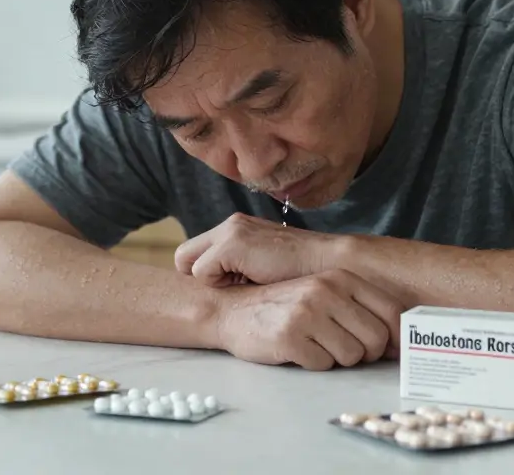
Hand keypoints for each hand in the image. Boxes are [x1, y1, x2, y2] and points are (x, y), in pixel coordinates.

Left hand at [175, 212, 337, 286]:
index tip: (228, 288)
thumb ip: (242, 268)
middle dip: (198, 277)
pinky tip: (248, 283)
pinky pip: (201, 273)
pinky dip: (219, 283)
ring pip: (189, 265)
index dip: (206, 274)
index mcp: (238, 227)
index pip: (196, 252)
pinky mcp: (231, 245)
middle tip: (228, 290)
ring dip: (213, 281)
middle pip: (184, 257)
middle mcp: (231, 224)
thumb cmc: (302, 274)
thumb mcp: (266, 266)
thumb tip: (224, 286)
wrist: (330, 265)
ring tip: (244, 285)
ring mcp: (230, 232)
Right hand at [212, 269, 403, 369]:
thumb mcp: (324, 292)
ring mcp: (308, 312)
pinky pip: (323, 365)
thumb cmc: (285, 306)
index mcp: (341, 278)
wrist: (233, 310)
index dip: (395, 336)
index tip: (388, 350)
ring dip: (337, 359)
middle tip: (343, 349)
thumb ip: (359, 308)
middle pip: (375, 339)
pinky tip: (298, 350)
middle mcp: (327, 290)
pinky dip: (313, 363)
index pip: (391, 311)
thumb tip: (398, 341)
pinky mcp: (290, 336)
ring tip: (316, 345)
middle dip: (364, 353)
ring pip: (352, 356)